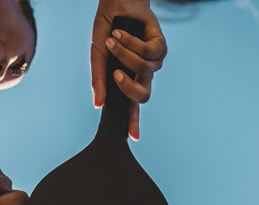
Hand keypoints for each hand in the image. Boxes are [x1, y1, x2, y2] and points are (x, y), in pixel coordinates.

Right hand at [90, 0, 167, 140]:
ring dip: (125, 54)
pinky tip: (121, 34)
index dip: (133, 121)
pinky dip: (132, 43)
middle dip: (130, 88)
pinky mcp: (161, 45)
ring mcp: (154, 60)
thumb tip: (98, 104)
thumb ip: (98, 80)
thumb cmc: (108, 29)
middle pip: (144, 94)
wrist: (116, 3)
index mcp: (129, 78)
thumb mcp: (98, 56)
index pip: (133, 104)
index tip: (132, 136)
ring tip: (113, 40)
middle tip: (116, 76)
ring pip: (144, 69)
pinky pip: (148, 52)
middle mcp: (143, 72)